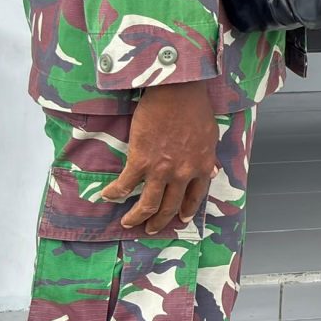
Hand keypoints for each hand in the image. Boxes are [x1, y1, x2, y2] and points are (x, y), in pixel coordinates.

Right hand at [103, 81, 218, 233]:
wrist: (177, 91)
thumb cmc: (195, 107)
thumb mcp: (210, 135)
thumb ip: (209, 157)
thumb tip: (212, 172)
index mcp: (201, 166)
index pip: (195, 196)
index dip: (186, 210)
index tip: (181, 218)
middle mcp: (183, 173)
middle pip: (170, 206)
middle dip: (160, 221)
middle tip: (151, 228)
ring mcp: (161, 170)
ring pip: (148, 204)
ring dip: (137, 217)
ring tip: (128, 222)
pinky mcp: (140, 161)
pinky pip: (125, 185)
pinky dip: (115, 193)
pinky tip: (107, 196)